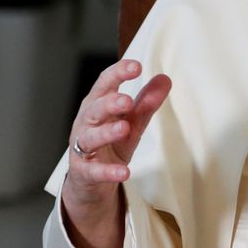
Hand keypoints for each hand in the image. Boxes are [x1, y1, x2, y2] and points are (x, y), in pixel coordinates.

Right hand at [59, 59, 169, 247]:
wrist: (91, 181)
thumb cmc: (110, 144)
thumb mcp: (132, 122)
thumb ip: (147, 103)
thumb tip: (165, 79)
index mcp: (97, 105)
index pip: (105, 84)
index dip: (118, 73)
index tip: (136, 66)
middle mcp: (86, 123)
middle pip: (94, 109)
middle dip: (109, 103)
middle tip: (127, 100)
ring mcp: (82, 148)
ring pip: (90, 137)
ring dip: (106, 132)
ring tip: (124, 129)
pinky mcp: (84, 172)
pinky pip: (94, 171)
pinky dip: (108, 171)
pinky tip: (124, 172)